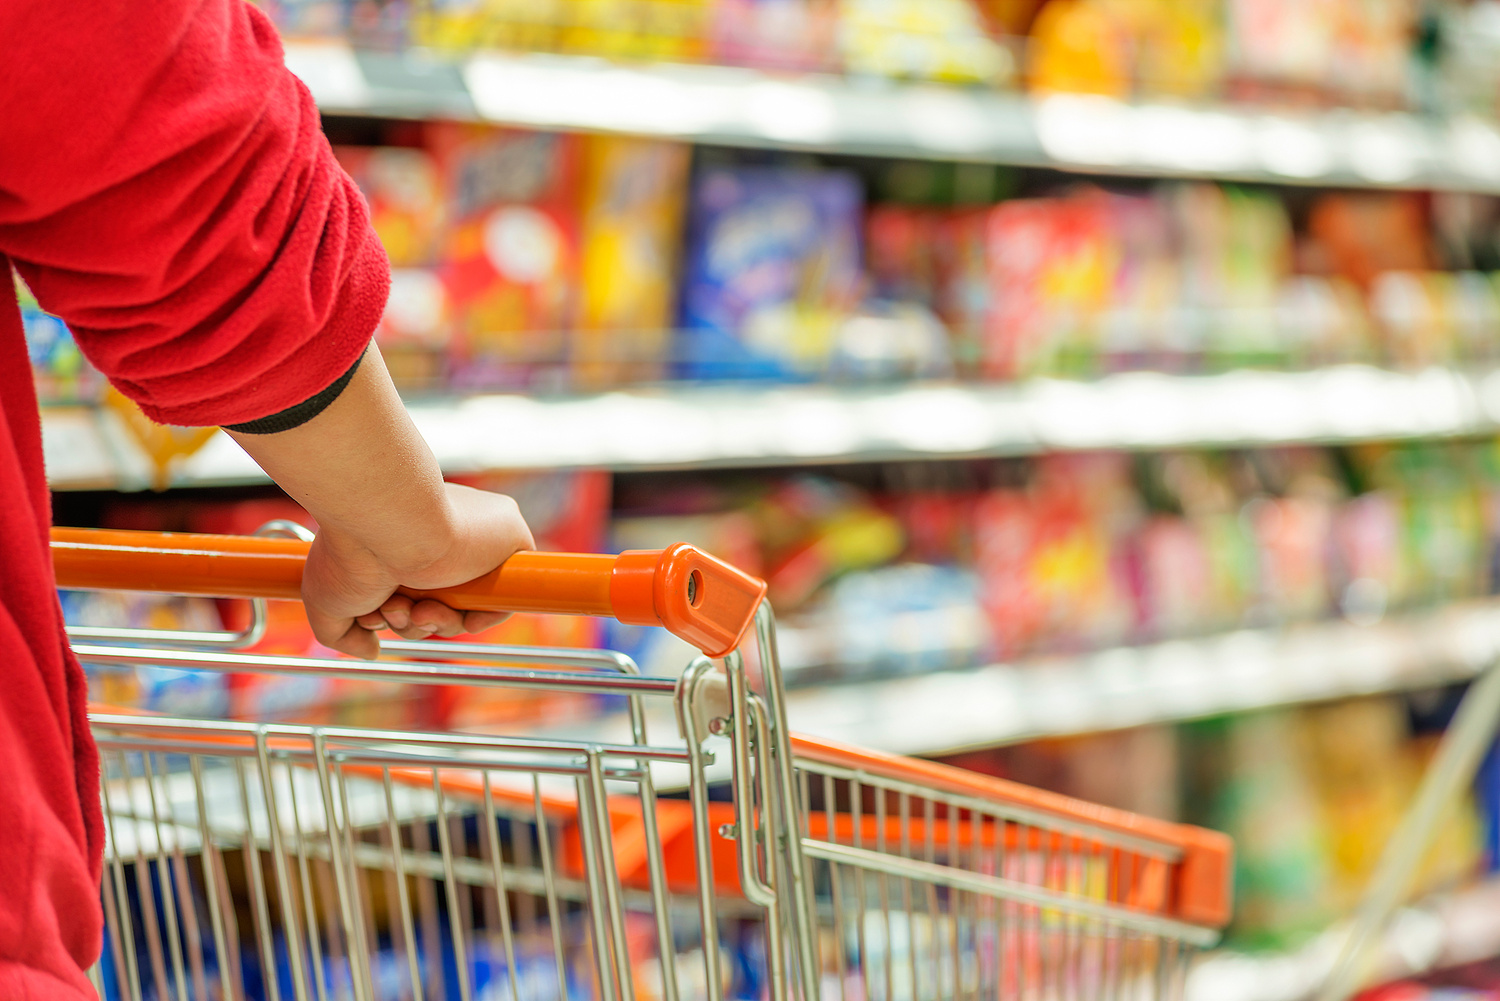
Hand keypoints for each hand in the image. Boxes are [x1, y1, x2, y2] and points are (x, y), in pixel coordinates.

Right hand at [300, 483, 534, 657]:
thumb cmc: (350, 552)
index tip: (374, 615)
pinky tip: (453, 613)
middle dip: (411, 622)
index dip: (394, 616)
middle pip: (437, 607)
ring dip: (435, 622)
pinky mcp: (508, 540)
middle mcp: (439, 540)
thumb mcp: (326, 600)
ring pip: (465, 608)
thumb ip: (342, 633)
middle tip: (392, 609)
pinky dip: (481, 618)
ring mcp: (474, 542)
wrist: (387, 520)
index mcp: (403, 544)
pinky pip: (503, 599)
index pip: (411, 595)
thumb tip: (371, 650)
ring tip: (410, 605)